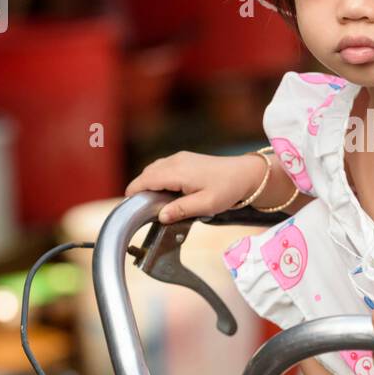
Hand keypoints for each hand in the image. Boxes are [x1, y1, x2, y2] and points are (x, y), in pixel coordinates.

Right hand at [125, 151, 264, 223]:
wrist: (246, 174)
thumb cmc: (228, 189)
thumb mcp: (206, 205)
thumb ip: (181, 210)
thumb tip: (161, 216)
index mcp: (178, 171)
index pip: (146, 180)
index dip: (133, 192)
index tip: (127, 206)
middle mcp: (176, 161)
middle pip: (147, 174)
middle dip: (141, 189)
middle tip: (141, 209)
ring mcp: (180, 158)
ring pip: (154, 169)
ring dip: (150, 183)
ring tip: (153, 202)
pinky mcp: (186, 159)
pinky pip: (164, 167)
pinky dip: (158, 178)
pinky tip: (166, 192)